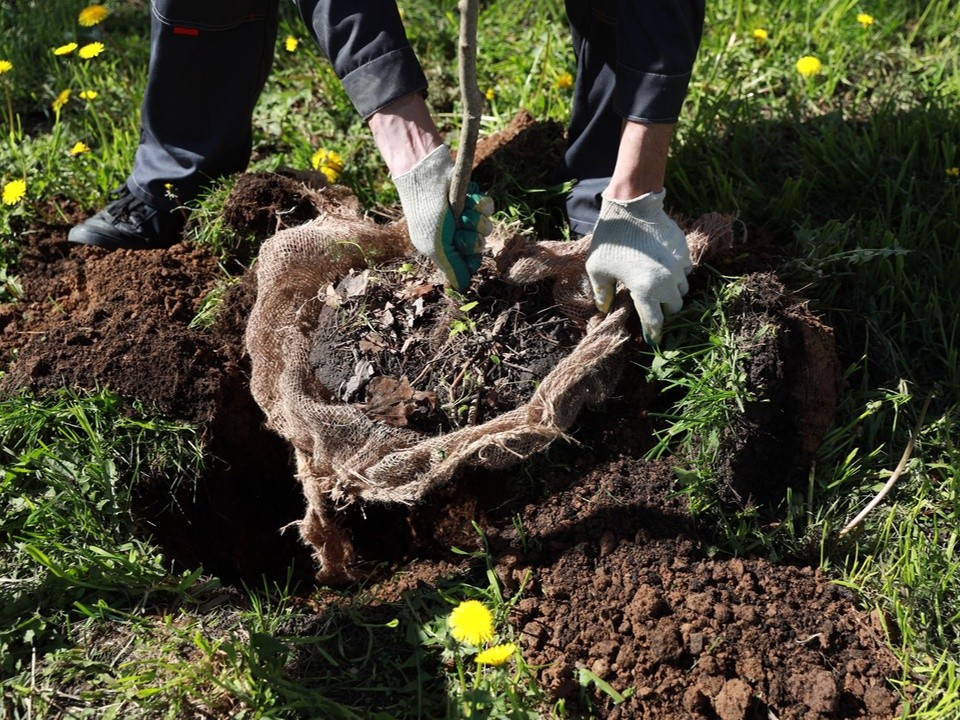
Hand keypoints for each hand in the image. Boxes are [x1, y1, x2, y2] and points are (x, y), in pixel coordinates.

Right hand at [393, 146, 493, 289]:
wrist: (426, 177)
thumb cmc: (426, 214)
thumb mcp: (435, 246)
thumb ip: (450, 268)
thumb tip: (463, 288)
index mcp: (444, 249)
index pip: (468, 264)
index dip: (471, 262)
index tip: (467, 257)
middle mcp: (455, 234)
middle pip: (479, 246)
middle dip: (472, 239)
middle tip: (458, 230)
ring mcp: (465, 216)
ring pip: (486, 227)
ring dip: (475, 219)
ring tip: (460, 210)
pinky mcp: (472, 199)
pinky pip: (487, 208)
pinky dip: (479, 203)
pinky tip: (467, 198)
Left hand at [585, 189, 691, 344]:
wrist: (632, 207)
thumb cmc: (611, 240)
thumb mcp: (597, 269)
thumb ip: (602, 292)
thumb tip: (604, 308)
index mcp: (645, 290)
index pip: (655, 321)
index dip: (654, 333)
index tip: (654, 339)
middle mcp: (666, 282)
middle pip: (675, 307)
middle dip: (665, 310)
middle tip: (653, 305)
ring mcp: (678, 265)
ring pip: (683, 288)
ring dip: (673, 292)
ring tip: (659, 285)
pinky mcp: (684, 250)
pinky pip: (686, 269)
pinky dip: (679, 273)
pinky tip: (665, 267)